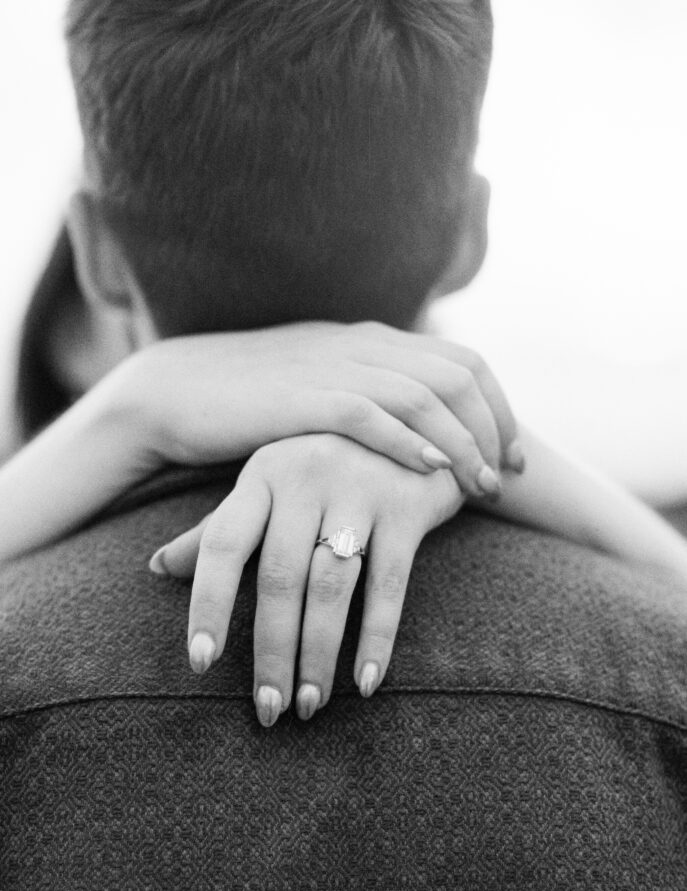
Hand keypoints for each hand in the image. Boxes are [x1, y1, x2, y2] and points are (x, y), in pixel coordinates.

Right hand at [116, 320, 523, 499]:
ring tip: (480, 488)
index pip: (463, 362)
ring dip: (462, 443)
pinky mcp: (301, 397)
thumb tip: (419, 435)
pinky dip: (408, 441)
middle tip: (506, 478)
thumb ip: (370, 399)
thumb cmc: (253, 402)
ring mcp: (333, 367)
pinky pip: (371, 415)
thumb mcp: (324, 391)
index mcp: (372, 340)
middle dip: (494, 429)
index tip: (511, 456)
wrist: (175, 392)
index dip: (499, 409)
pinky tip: (431, 472)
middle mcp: (362, 345)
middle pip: (458, 376)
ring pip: (425, 395)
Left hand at [150, 434, 462, 725]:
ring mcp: (359, 488)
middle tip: (268, 709)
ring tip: (309, 705)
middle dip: (272, 650)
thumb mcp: (270, 484)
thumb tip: (157, 567)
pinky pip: (389, 584)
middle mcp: (305, 476)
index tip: (201, 663)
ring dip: (319, 655)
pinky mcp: (407, 507)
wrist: (415, 423)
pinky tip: (366, 682)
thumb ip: (220, 527)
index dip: (208, 604)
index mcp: (262, 472)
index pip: (223, 544)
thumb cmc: (327, 466)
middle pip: (280, 577)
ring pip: (330, 587)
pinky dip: (378, 637)